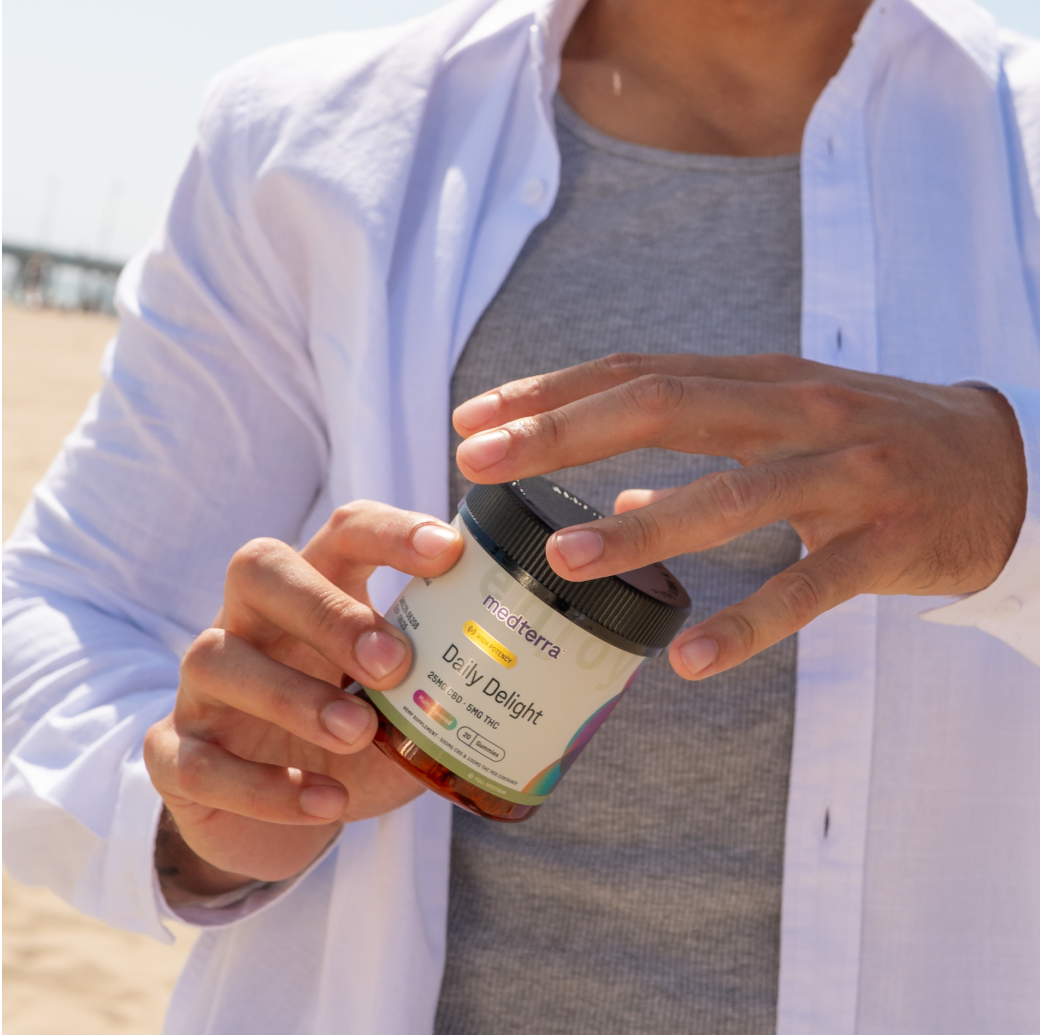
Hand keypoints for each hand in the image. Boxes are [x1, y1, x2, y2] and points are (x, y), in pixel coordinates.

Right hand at [143, 502, 462, 900]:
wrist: (267, 813)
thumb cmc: (349, 735)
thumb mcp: (402, 705)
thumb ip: (452, 683)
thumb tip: (562, 677)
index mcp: (316, 586)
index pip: (345, 529)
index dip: (394, 532)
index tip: (451, 553)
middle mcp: (250, 619)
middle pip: (260, 567)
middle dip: (327, 609)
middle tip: (393, 663)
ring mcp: (202, 683)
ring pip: (219, 658)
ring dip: (295, 696)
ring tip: (359, 736)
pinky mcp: (174, 752)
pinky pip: (197, 757)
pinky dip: (262, 784)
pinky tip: (323, 803)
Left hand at [452, 355, 1025, 681]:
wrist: (1013, 465)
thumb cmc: (885, 442)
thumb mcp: (795, 427)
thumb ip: (708, 451)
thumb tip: (616, 496)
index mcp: (766, 378)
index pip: (641, 372)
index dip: (554, 392)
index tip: (474, 418)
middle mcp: (799, 409)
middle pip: (668, 406)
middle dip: (564, 431)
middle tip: (480, 460)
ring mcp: (847, 470)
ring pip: (733, 493)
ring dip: (643, 527)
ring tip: (562, 556)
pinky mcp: (887, 538)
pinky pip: (811, 586)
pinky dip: (751, 620)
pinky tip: (695, 660)